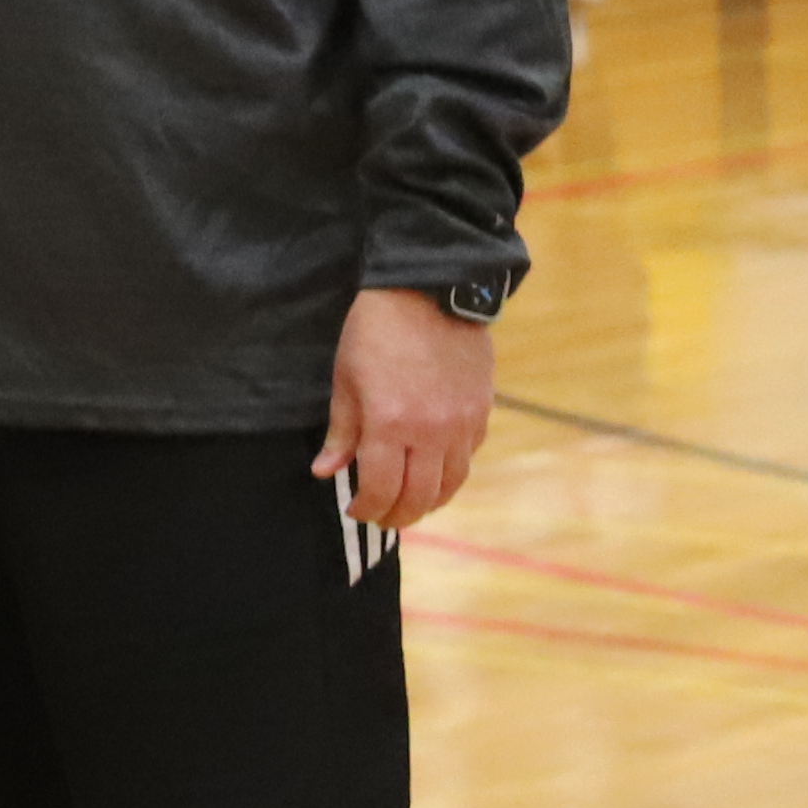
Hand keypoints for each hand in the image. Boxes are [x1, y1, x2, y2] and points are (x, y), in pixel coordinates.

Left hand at [316, 286, 494, 542]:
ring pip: (452, 484)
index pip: (381, 490)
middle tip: (381, 517)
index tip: (355, 510)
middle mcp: (432, 432)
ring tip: (409, 504)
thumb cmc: (375, 331)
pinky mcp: (482, 412)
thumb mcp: (345, 379)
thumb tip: (325, 472)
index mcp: (390, 424)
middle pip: (420, 497)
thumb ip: (341, 432)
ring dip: (429, 502)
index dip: (367, 509)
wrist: (428, 290)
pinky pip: (468, 458)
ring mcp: (462, 424)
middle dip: (397, 515)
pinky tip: (433, 472)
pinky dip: (450, 474)